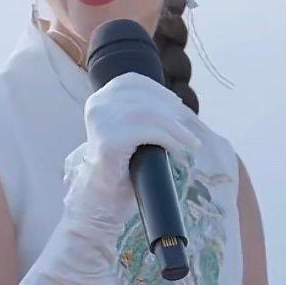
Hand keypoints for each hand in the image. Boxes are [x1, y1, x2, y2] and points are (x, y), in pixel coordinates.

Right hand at [62, 72, 201, 226]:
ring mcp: (101, 123)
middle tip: (187, 131)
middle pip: (144, 96)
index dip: (158, 90)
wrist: (101, 203)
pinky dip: (171, 140)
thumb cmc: (120, 169)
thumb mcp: (127, 132)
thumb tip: (176, 103)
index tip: (177, 105)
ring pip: (150, 113)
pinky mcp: (110, 141)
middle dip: (171, 111)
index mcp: (98, 100)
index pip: (132, 81)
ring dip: (176, 128)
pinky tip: (178, 152)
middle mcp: (96, 106)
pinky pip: (151, 132)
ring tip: (189, 143)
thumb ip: (140, 114)